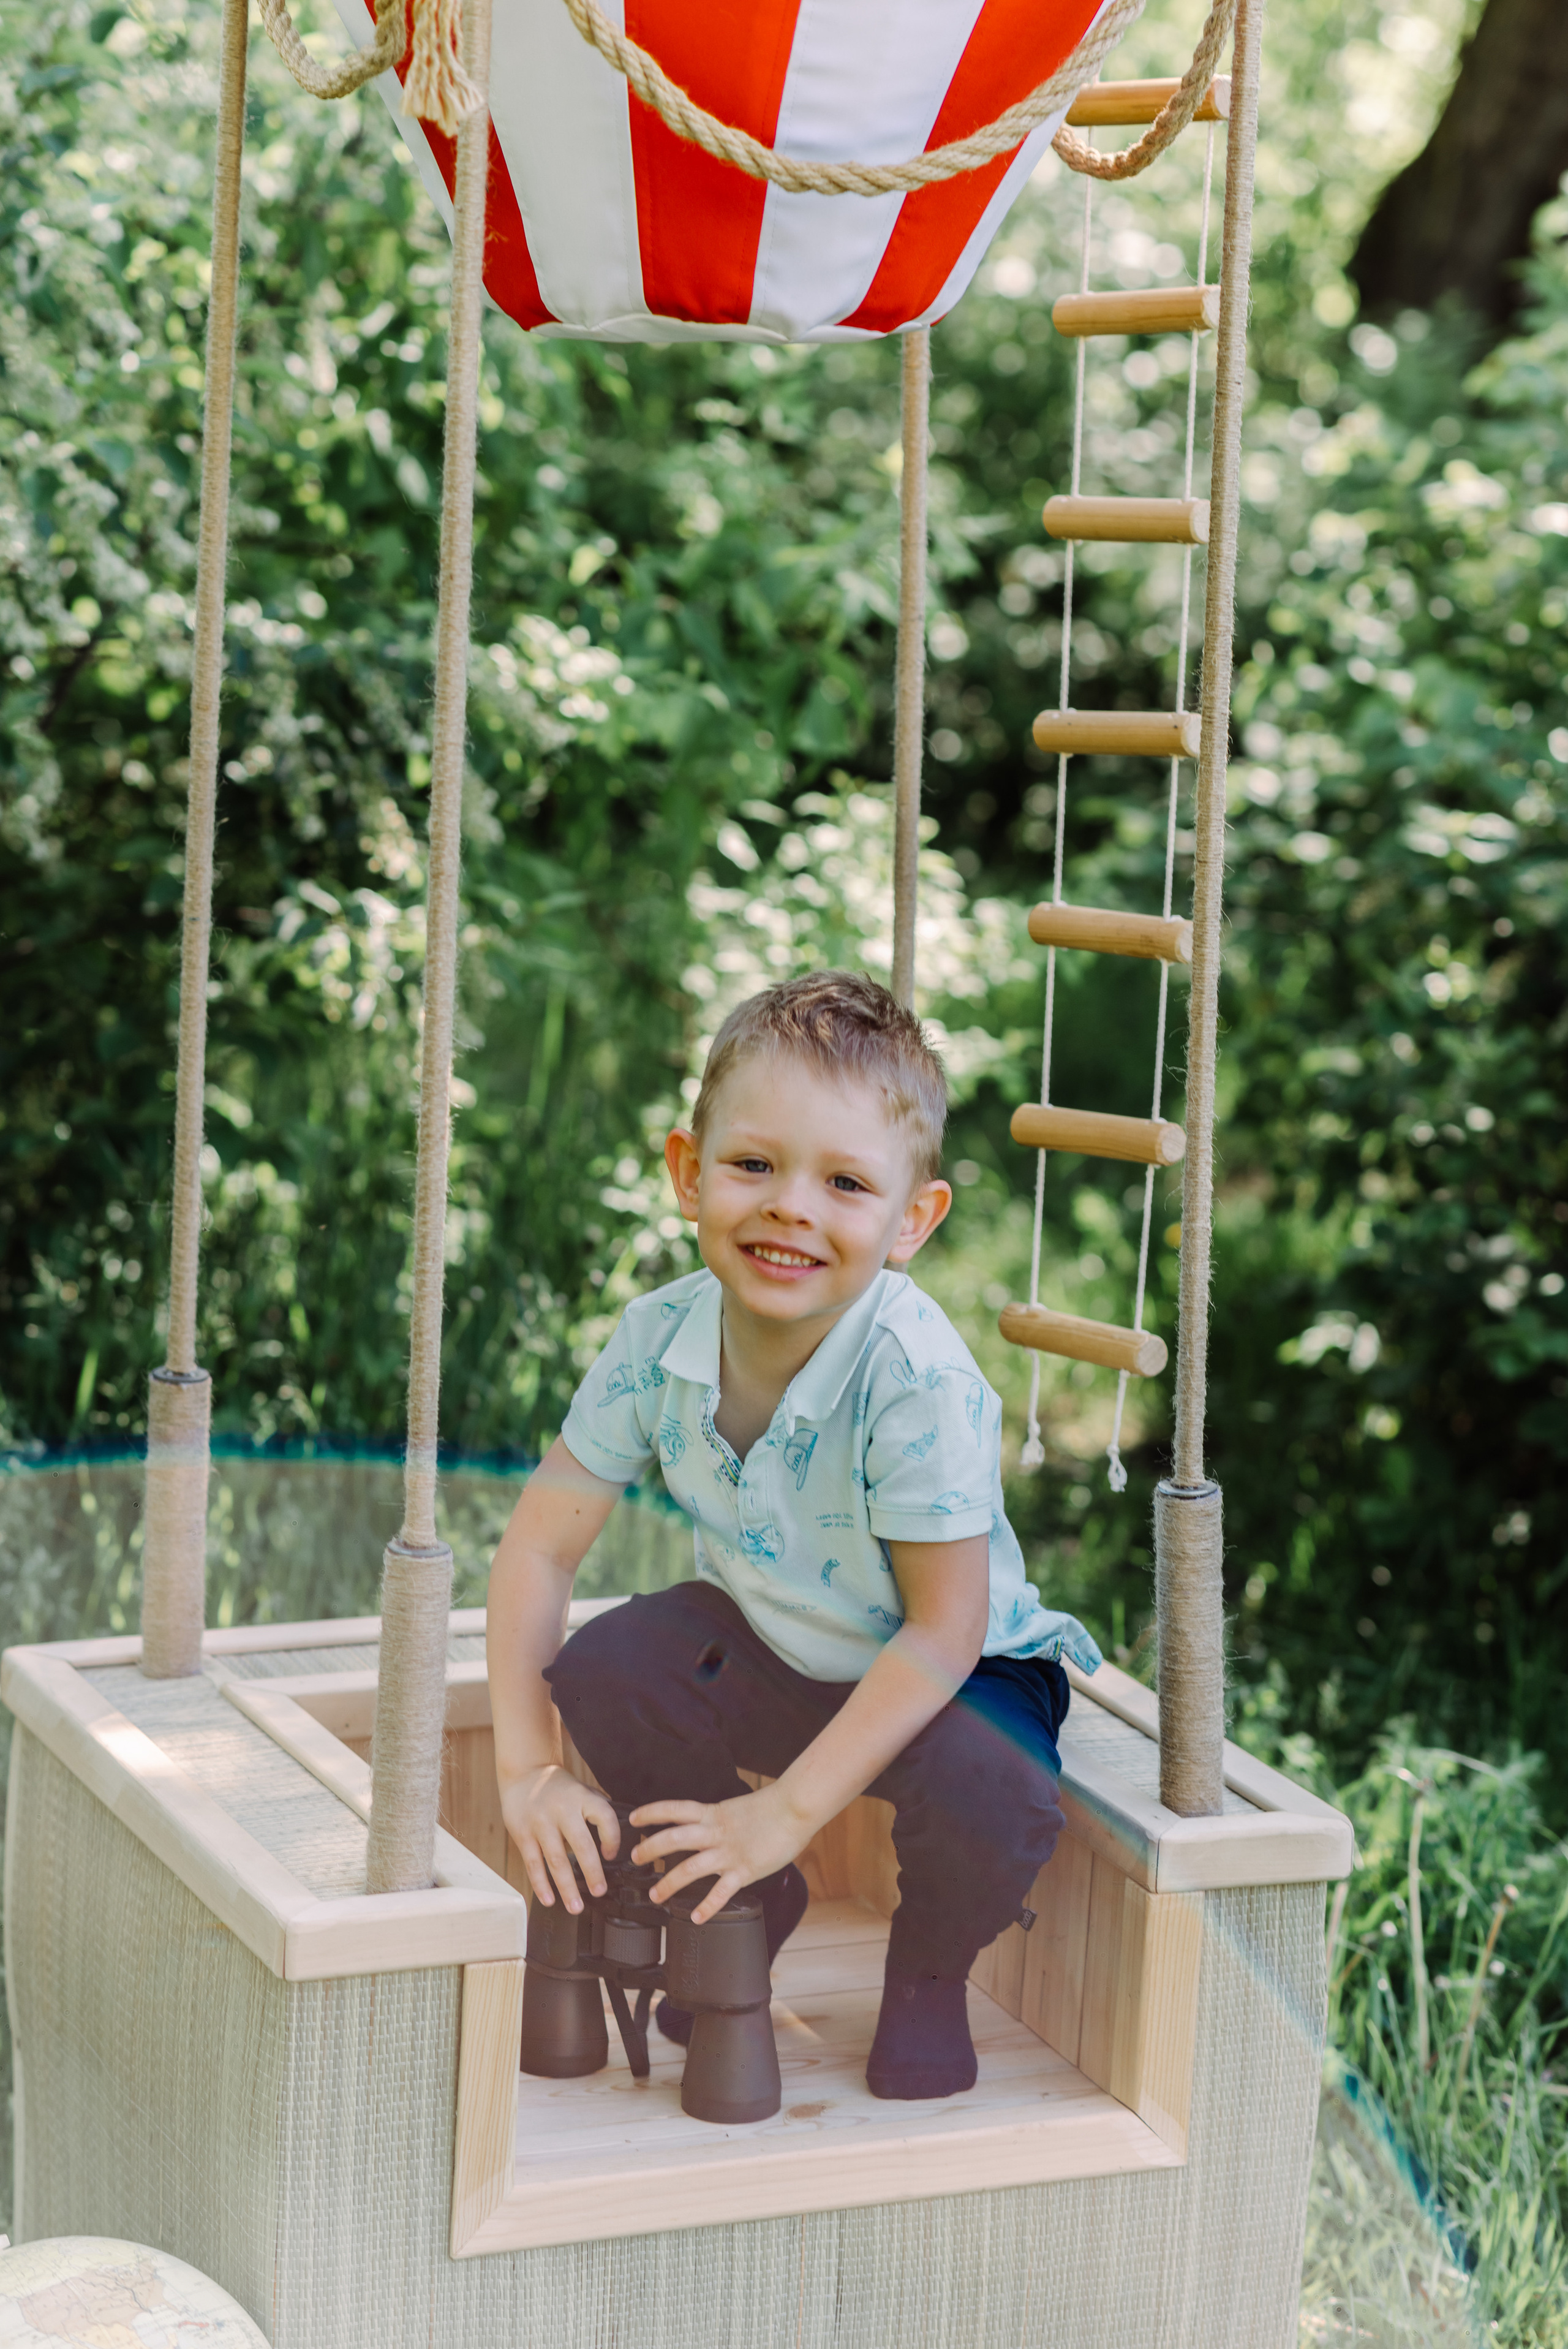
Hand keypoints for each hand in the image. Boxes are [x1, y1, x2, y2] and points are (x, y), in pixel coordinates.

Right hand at [502, 1764, 620, 1912]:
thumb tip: (616, 1845)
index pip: (605, 1818)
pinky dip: (541, 1884)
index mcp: (582, 1798)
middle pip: (581, 1845)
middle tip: (599, 1891)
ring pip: (556, 1860)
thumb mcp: (583, 1791)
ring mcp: (540, 1823)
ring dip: (567, 1887)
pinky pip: (533, 1863)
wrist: (524, 1772)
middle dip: (592, 1872)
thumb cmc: (560, 1789)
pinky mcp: (522, 1834)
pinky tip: (549, 1899)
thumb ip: (597, 1813)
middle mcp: (562, 1810)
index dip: (613, 1838)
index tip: (612, 1855)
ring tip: (576, 1906)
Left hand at [630, 1784, 811, 1924]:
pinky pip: (722, 1891)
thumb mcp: (737, 1809)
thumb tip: (710, 1827)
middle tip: (634, 1858)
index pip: (676, 1809)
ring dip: (670, 1882)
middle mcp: (716, 1832)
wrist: (796, 1806)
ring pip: (691, 1868)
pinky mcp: (745, 1869)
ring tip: (656, 1895)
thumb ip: (721, 1821)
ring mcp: (729, 1852)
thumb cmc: (772, 1806)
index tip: (634, 1819)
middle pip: (674, 1838)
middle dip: (650, 1849)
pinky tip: (697, 1918)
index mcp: (714, 1814)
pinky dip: (708, 1906)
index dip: (652, 1813)